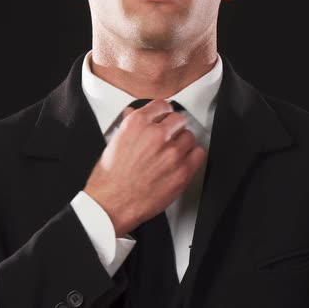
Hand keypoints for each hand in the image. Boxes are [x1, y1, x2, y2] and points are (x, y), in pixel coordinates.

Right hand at [83, 99, 206, 236]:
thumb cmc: (110, 178)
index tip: (164, 118)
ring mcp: (171, 153)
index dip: (163, 113)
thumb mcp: (114, 143)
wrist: (112, 204)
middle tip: (168, 138)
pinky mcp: (182, 171)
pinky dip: (192, 156)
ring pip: (189, 136)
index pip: (161, 105)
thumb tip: (135, 113)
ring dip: (182, 143)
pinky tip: (182, 161)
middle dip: (173, 128)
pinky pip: (198, 154)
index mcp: (137, 124)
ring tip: (172, 153)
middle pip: (178, 119)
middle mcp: (156, 135)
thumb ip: (129, 125)